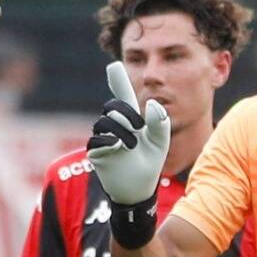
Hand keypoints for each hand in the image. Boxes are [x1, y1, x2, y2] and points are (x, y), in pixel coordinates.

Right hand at [86, 61, 169, 206]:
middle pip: (113, 105)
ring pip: (104, 121)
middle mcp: (115, 126)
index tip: (114, 66)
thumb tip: (152, 104)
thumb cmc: (149, 164)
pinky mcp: (96, 153)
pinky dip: (107, 141)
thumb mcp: (160, 143)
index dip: (118, 80)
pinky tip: (118, 148)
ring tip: (130, 145)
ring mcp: (104, 138)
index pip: (123, 96)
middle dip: (126, 112)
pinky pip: (96, 140)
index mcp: (131, 120)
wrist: (139, 190)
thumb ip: (160, 123)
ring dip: (120, 129)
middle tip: (139, 127)